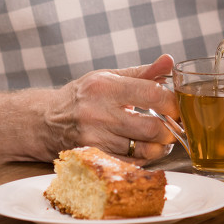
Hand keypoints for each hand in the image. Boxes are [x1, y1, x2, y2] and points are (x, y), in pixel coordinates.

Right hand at [49, 53, 180, 161]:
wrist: (46, 121)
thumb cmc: (83, 96)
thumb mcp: (109, 77)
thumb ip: (143, 72)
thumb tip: (170, 61)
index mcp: (106, 87)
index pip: (152, 94)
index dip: (173, 102)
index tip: (178, 106)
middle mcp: (99, 114)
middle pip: (151, 128)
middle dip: (170, 129)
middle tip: (174, 125)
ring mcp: (95, 139)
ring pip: (144, 150)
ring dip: (161, 146)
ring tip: (161, 138)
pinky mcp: (95, 158)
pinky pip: (131, 163)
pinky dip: (145, 158)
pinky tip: (144, 148)